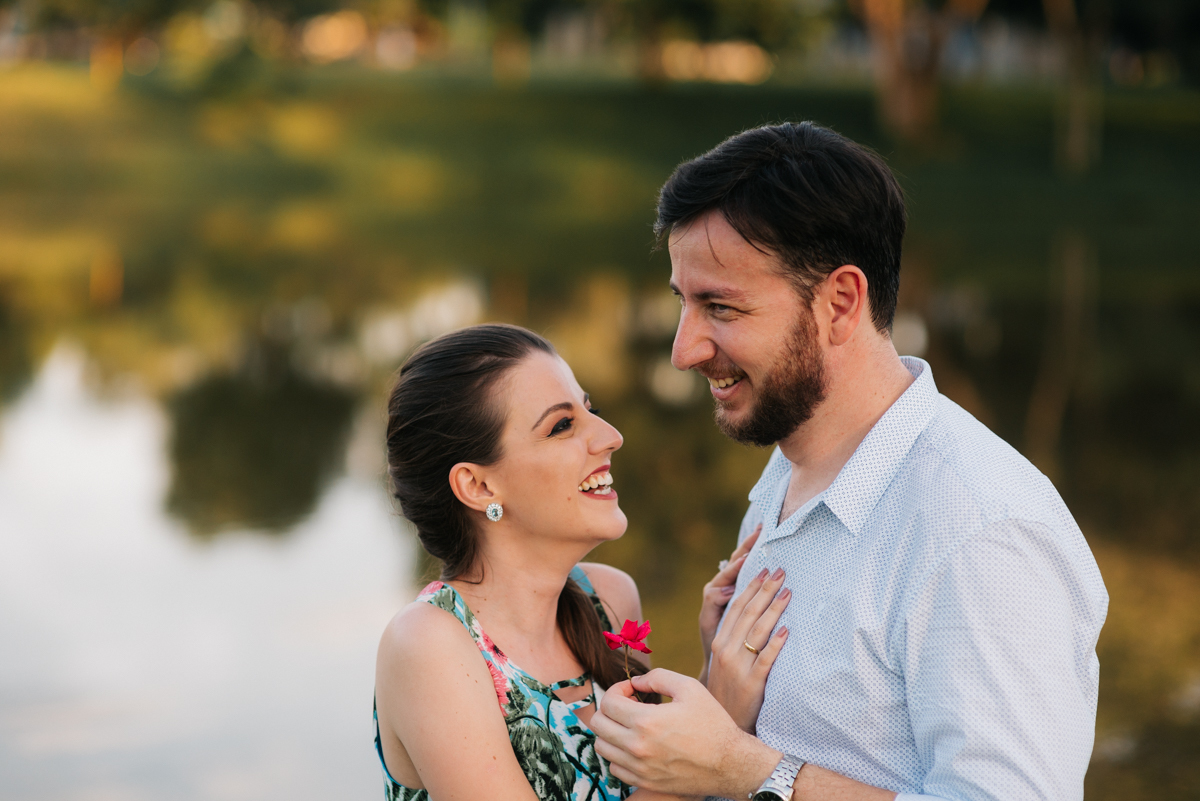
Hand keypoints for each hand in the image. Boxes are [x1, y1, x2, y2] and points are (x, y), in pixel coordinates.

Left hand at [592, 669, 779, 798]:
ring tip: (629, 724)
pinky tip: (635, 744)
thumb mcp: (689, 688)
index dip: (617, 689)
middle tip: (628, 705)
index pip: (608, 702)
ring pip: (602, 747)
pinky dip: (618, 753)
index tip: (631, 690)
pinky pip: (614, 767)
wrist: (730, 763)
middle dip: (609, 708)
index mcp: (646, 721)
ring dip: (610, 731)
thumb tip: (635, 682)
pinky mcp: (645, 782)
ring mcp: (639, 768)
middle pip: (598, 724)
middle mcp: (637, 747)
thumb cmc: (712, 723)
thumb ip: (658, 677)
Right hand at [706, 565, 789, 731]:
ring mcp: (738, 667)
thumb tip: (754, 612)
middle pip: (747, 614)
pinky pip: (766, 660)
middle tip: (781, 571)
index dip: (750, 587)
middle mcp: (726, 651)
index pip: (735, 607)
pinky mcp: (752, 684)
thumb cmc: (727, 690)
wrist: (721, 724)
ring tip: (788, 592)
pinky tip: (786, 630)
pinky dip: (776, 644)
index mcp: (719, 642)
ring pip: (757, 632)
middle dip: (765, 590)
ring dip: (774, 609)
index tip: (764, 569)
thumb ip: (735, 638)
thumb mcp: (724, 661)